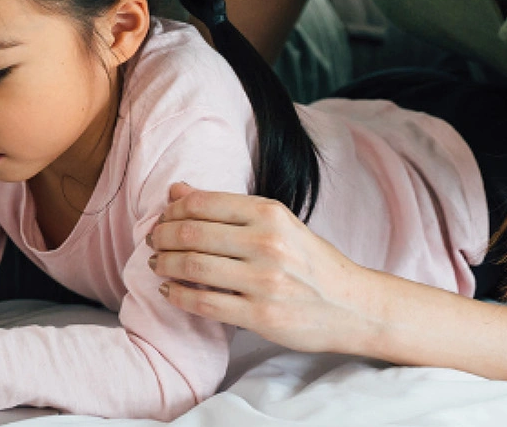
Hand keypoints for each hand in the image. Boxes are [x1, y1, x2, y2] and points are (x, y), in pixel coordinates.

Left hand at [147, 182, 378, 354]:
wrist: (353, 306)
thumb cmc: (311, 262)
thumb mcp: (277, 224)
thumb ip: (227, 208)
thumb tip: (176, 190)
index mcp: (270, 214)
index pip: (202, 203)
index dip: (172, 211)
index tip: (163, 219)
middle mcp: (267, 244)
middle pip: (190, 234)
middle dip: (161, 236)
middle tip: (152, 241)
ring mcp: (263, 282)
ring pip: (191, 267)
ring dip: (163, 264)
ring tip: (157, 264)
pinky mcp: (260, 317)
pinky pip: (203, 303)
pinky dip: (177, 295)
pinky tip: (169, 291)